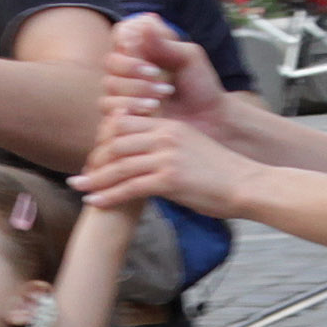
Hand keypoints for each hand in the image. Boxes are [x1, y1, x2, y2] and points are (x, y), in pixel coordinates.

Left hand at [81, 95, 248, 219]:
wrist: (248, 185)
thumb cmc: (223, 173)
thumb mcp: (193, 148)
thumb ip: (168, 147)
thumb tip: (148, 159)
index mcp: (170, 125)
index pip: (126, 124)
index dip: (105, 140)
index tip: (94, 155)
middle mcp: (166, 135)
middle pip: (117, 142)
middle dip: (95, 159)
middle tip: (80, 174)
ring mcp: (167, 156)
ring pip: (119, 165)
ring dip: (95, 179)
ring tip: (79, 188)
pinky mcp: (169, 178)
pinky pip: (130, 187)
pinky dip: (109, 195)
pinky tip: (96, 202)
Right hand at [104, 14, 225, 131]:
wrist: (209, 121)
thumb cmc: (201, 88)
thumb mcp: (190, 60)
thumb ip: (166, 44)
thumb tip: (144, 25)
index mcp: (144, 50)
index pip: (121, 34)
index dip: (128, 38)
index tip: (145, 47)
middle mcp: (129, 70)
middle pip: (112, 61)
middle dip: (132, 67)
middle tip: (157, 74)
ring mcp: (124, 94)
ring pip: (110, 85)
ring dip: (135, 87)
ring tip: (163, 94)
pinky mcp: (123, 116)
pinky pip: (111, 107)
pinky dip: (130, 105)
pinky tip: (152, 108)